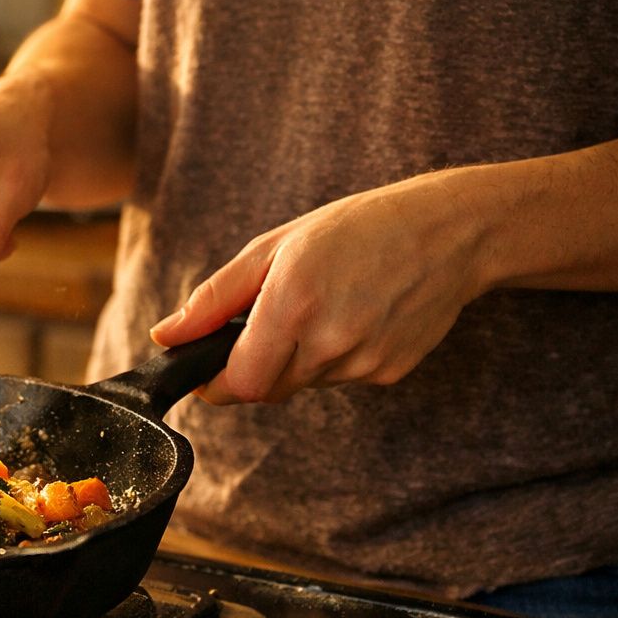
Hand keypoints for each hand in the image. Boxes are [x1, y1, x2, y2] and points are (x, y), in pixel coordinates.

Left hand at [149, 171, 491, 403]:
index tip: (209, 368)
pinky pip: (342, 379)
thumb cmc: (356, 228)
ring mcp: (364, 362)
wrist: (452, 231)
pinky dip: (335, 358)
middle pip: (267, 389)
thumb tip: (165, 337)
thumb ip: (215, 299)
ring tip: (325, 306)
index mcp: (292, 305)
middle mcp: (330, 341)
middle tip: (274, 320)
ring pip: (304, 384)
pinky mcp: (390, 373)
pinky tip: (357, 316)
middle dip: (256, 366)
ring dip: (297, 359)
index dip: (216, 382)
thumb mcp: (274, 248)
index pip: (239, 383)